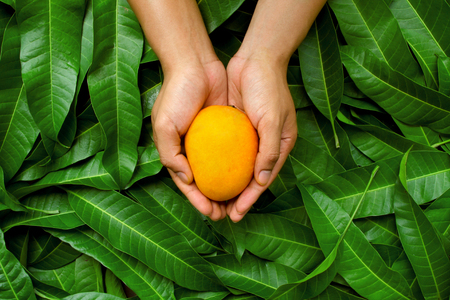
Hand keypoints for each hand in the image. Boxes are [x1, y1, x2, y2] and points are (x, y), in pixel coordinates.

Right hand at [151, 59, 227, 220]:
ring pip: (221, 171)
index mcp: (176, 152)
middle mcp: (193, 150)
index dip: (199, 202)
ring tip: (240, 202)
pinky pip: (233, 152)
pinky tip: (249, 177)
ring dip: (228, 188)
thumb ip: (171, 155)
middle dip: (215, 201)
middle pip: (205, 182)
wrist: (195, 65)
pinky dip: (238, 166)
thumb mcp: (164, 125)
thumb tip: (187, 180)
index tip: (213, 214)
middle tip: (229, 214)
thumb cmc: (176, 94)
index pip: (188, 185)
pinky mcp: (225, 130)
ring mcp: (210, 141)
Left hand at [226, 55, 297, 221]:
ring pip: (235, 168)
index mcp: (278, 146)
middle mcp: (263, 145)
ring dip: (225, 185)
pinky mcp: (234, 128)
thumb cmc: (268, 88)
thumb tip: (261, 182)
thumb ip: (270, 151)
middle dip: (236, 198)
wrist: (254, 59)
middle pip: (248, 179)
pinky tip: (205, 174)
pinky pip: (225, 151)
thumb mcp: (273, 120)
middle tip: (220, 214)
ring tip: (211, 201)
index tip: (236, 215)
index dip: (249, 199)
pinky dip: (217, 165)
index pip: (262, 180)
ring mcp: (247, 137)